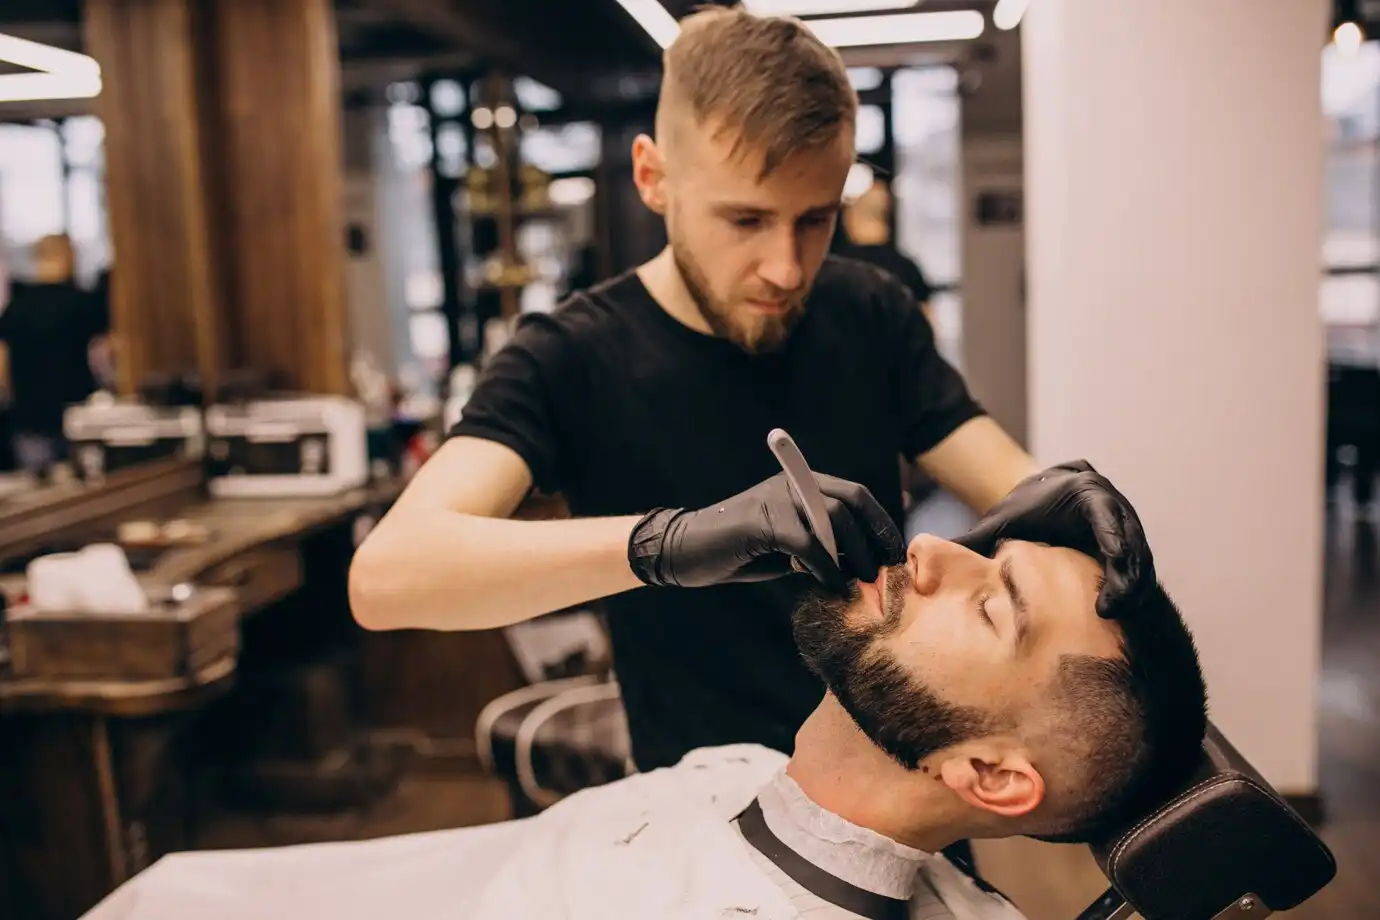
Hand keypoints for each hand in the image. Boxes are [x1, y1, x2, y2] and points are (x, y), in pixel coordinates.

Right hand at [628, 472, 904, 590]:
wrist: (685, 553)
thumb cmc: (740, 555)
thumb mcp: (790, 551)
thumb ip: (822, 549)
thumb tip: (862, 566)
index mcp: (803, 485)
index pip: (856, 495)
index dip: (880, 523)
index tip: (895, 555)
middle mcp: (793, 484)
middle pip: (850, 503)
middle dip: (873, 541)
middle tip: (883, 574)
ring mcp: (776, 498)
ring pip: (832, 519)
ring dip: (854, 555)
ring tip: (862, 582)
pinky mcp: (761, 519)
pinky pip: (807, 543)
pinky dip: (825, 567)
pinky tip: (832, 587)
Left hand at [953, 461, 1155, 617]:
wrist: (1044, 498)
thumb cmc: (1020, 513)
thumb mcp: (998, 525)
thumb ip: (971, 543)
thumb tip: (920, 558)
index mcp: (1086, 492)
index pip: (1107, 516)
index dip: (1113, 544)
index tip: (1109, 571)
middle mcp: (1114, 505)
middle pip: (1131, 541)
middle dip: (1126, 577)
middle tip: (1110, 611)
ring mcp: (1128, 525)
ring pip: (1142, 559)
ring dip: (1135, 589)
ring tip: (1117, 620)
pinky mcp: (1132, 546)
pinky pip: (1142, 570)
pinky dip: (1135, 592)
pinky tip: (1120, 618)